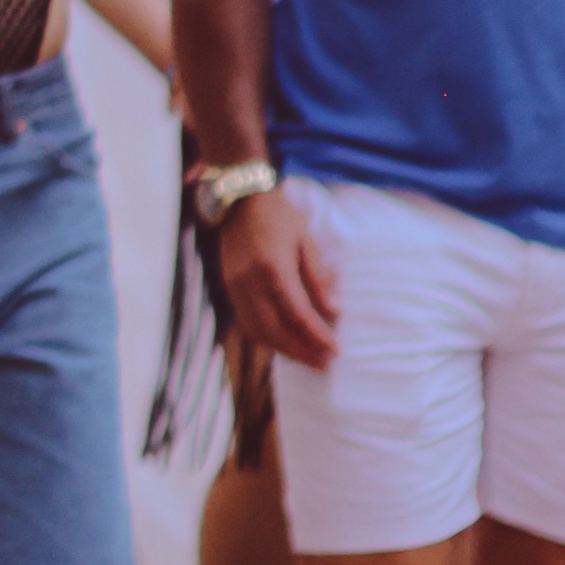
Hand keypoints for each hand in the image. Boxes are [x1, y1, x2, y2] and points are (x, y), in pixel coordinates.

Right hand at [215, 185, 338, 368]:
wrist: (241, 201)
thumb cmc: (279, 217)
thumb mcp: (306, 240)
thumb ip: (318, 277)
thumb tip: (334, 311)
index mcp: (274, 268)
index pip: (298, 313)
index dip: (317, 335)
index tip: (335, 350)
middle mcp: (251, 282)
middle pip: (276, 329)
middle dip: (302, 351)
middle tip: (324, 364)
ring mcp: (236, 287)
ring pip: (258, 331)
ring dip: (283, 349)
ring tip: (307, 359)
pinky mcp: (229, 288)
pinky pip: (246, 322)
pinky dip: (265, 338)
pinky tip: (282, 343)